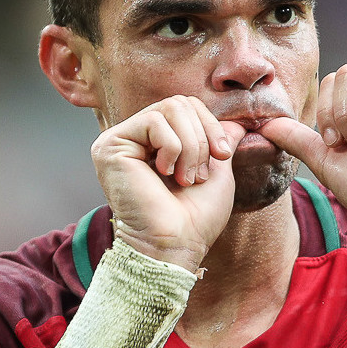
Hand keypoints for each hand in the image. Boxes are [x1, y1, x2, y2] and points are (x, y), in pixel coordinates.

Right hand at [91, 95, 246, 270]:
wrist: (177, 244)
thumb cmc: (196, 218)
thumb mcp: (217, 171)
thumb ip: (220, 141)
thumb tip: (237, 122)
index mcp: (155, 142)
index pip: (187, 106)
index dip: (210, 126)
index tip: (221, 158)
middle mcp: (134, 138)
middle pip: (179, 103)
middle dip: (201, 138)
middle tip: (198, 176)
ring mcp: (119, 141)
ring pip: (169, 110)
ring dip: (190, 147)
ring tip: (184, 179)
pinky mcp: (109, 146)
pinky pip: (153, 122)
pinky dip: (172, 148)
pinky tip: (164, 175)